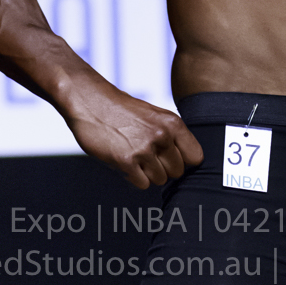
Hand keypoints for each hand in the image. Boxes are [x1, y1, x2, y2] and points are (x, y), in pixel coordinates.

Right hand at [63, 73, 202, 188]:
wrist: (89, 100)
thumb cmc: (120, 109)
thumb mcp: (154, 115)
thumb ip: (171, 135)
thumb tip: (184, 161)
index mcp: (172, 124)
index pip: (195, 157)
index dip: (183, 161)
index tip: (172, 159)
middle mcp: (162, 136)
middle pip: (177, 172)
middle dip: (162, 168)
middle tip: (146, 156)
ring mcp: (144, 149)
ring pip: (160, 180)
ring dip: (147, 173)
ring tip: (133, 156)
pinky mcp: (126, 161)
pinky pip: (142, 184)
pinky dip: (133, 177)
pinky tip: (124, 161)